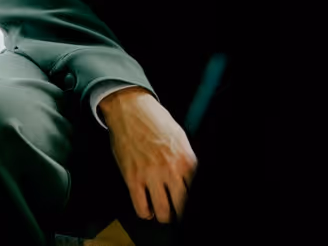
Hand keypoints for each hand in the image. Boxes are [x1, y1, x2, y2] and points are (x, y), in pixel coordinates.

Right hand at [99, 87, 196, 223]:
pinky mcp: (133, 179)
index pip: (196, 188)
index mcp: (186, 158)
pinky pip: (141, 207)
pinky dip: (146, 213)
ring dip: (165, 216)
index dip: (194, 197)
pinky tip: (148, 210)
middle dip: (181, 211)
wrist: (131, 111)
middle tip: (179, 209)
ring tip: (165, 213)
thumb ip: (187, 158)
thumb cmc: (155, 120)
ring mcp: (151, 176)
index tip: (191, 199)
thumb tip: (191, 175)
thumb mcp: (180, 137)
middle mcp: (170, 169)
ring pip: (163, 211)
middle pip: (182, 204)